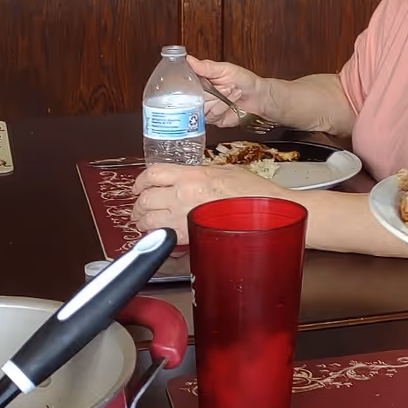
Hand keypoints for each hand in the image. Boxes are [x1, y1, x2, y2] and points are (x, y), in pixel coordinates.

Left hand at [129, 163, 286, 242]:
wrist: (268, 213)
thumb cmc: (254, 193)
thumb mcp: (225, 171)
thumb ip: (200, 173)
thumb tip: (186, 177)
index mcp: (192, 174)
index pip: (153, 173)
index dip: (140, 180)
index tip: (138, 185)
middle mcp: (184, 194)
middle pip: (145, 197)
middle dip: (138, 204)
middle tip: (139, 206)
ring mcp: (184, 216)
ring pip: (147, 220)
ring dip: (142, 221)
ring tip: (144, 221)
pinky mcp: (189, 236)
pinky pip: (161, 236)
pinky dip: (155, 236)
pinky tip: (158, 234)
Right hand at [186, 55, 269, 125]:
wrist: (258, 96)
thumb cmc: (243, 80)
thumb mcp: (225, 69)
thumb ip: (206, 67)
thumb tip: (189, 59)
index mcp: (200, 81)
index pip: (186, 85)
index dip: (192, 85)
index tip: (204, 82)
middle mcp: (201, 96)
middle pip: (193, 99)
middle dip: (213, 94)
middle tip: (227, 86)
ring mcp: (207, 109)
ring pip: (203, 109)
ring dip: (221, 100)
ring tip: (232, 91)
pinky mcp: (214, 119)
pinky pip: (213, 116)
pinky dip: (224, 108)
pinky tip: (233, 101)